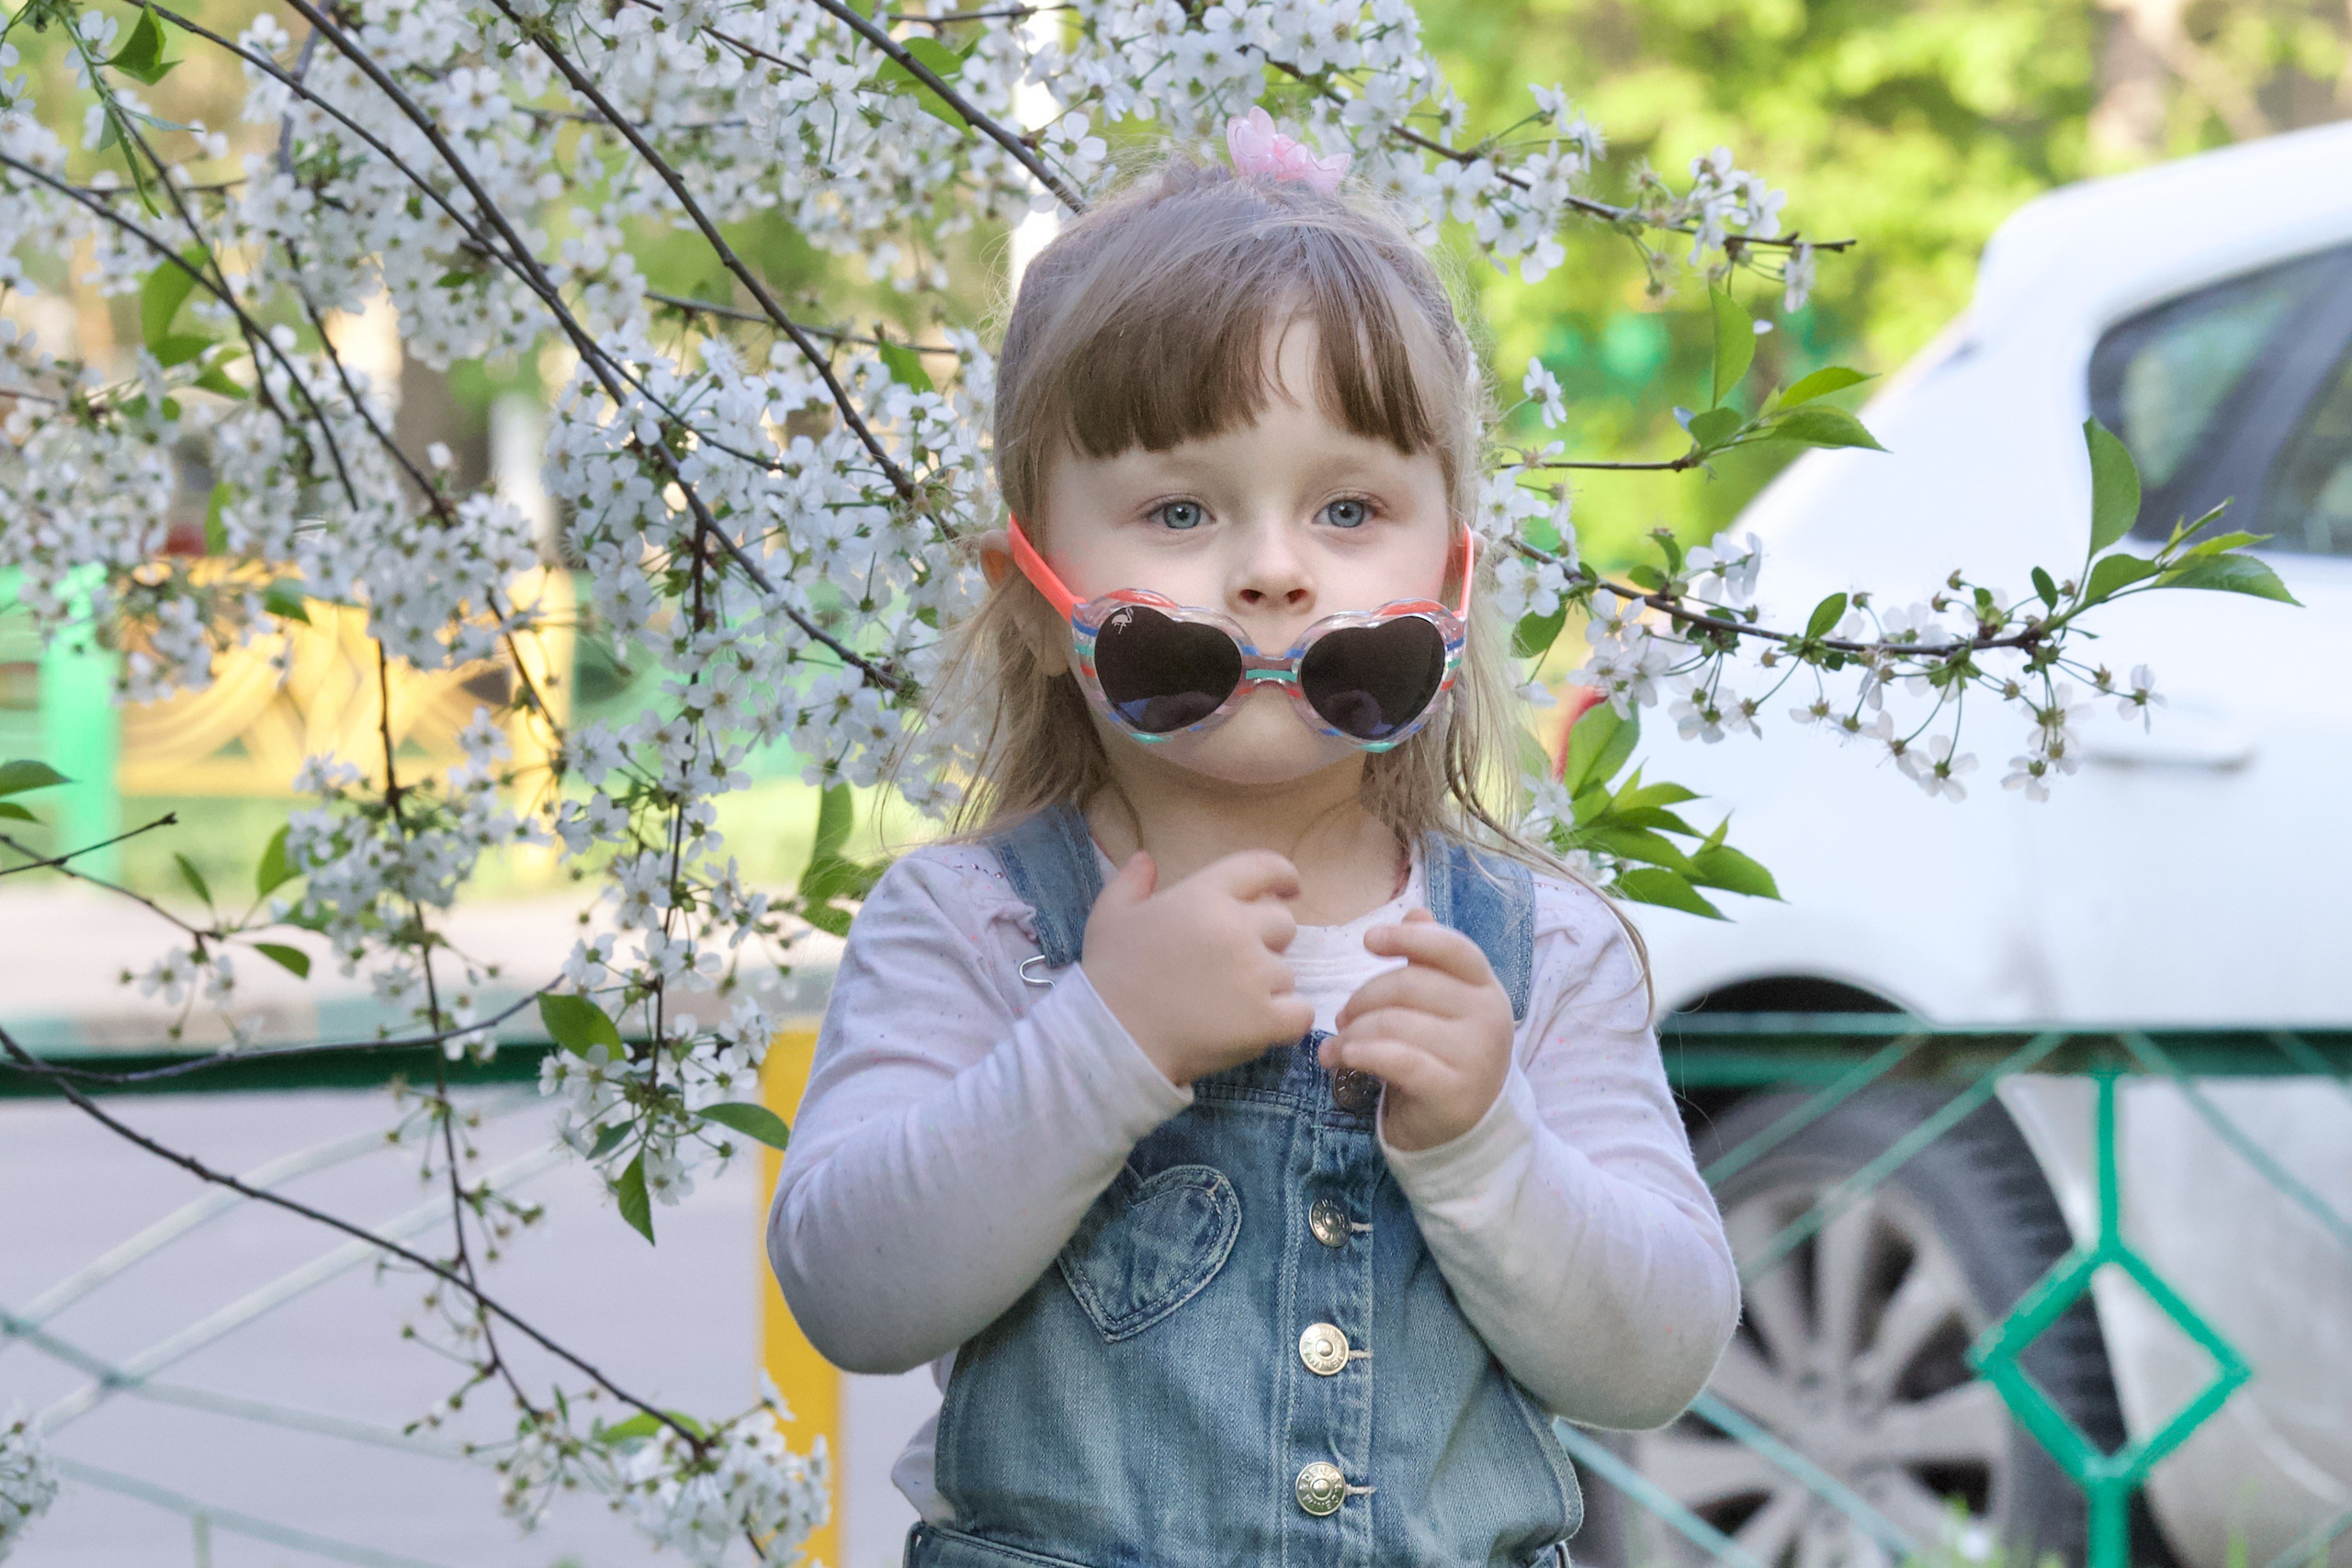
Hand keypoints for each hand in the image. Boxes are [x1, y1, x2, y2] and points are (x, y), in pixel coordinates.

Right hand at [1082, 850, 1315, 1087]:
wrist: (1112, 1039)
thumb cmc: (1109, 975)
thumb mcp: (1109, 916)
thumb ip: (1131, 882)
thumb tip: (1147, 860)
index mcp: (1204, 895)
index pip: (1264, 867)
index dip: (1284, 876)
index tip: (1290, 888)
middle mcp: (1236, 927)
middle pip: (1283, 924)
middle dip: (1267, 941)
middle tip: (1235, 965)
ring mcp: (1254, 973)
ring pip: (1287, 973)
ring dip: (1267, 987)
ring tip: (1228, 1005)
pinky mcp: (1265, 1018)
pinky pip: (1300, 1013)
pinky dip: (1286, 1020)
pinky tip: (1260, 1026)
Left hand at [1321, 907, 1515, 1151]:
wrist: (1465, 1130)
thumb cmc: (1445, 1056)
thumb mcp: (1445, 1006)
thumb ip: (1432, 960)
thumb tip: (1415, 912)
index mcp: (1486, 987)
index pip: (1451, 948)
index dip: (1407, 938)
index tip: (1368, 940)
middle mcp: (1488, 1017)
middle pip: (1409, 985)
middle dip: (1363, 999)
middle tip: (1342, 1017)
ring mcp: (1475, 1057)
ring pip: (1395, 1024)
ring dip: (1352, 1034)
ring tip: (1335, 1048)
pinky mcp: (1453, 1092)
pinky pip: (1398, 1060)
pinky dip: (1363, 1054)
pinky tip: (1345, 1058)